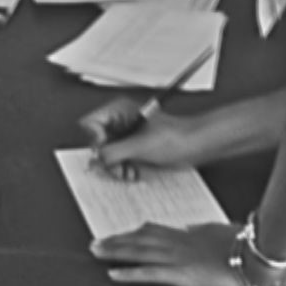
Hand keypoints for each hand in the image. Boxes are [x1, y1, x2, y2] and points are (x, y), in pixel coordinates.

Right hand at [78, 98, 203, 180]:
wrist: (196, 147)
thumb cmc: (176, 136)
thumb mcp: (139, 145)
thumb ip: (112, 153)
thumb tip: (94, 161)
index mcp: (119, 111)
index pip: (90, 124)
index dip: (96, 140)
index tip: (106, 150)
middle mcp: (121, 123)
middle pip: (97, 143)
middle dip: (107, 159)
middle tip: (118, 167)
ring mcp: (127, 138)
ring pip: (107, 157)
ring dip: (116, 168)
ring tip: (129, 172)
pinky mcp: (133, 151)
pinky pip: (119, 164)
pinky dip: (125, 171)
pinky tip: (135, 173)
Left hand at [90, 222, 246, 285]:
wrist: (257, 254)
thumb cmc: (245, 244)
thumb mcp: (220, 232)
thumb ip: (202, 230)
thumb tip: (191, 228)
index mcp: (187, 234)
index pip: (154, 231)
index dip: (133, 233)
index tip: (119, 233)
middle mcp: (178, 242)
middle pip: (140, 240)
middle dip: (116, 241)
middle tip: (95, 242)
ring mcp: (178, 257)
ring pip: (139, 252)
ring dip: (115, 252)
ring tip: (96, 252)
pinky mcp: (181, 274)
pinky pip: (149, 273)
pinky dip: (130, 273)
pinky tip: (113, 274)